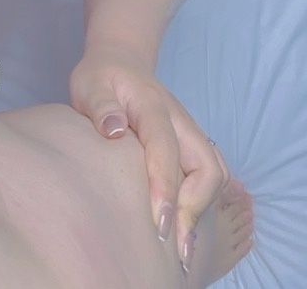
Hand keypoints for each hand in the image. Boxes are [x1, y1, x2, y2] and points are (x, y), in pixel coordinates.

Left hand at [69, 44, 228, 270]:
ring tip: (182, 245)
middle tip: (174, 245)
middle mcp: (180, 121)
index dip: (166, 186)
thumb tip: (114, 130)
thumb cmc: (102, 78)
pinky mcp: (190, 145)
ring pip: (215, 173)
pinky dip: (202, 202)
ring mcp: (189, 133)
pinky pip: (209, 176)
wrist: (121, 61)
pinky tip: (183, 225)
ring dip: (202, 208)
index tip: (160, 223)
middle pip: (208, 166)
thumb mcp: (91, 84)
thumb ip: (100, 105)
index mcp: (153, 106)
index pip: (166, 148)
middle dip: (195, 207)